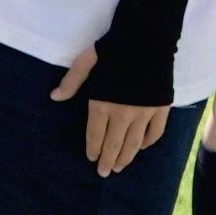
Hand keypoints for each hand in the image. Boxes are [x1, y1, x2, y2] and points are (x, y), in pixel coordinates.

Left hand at [49, 47, 168, 177]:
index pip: (95, 134)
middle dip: (108, 160)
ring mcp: (144, 112)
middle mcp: (123, 113)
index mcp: (102, 104)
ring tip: (121, 167)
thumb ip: (71, 82)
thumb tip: (54, 97)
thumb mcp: (85, 63)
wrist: (146, 41)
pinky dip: (148, 142)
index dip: (93, 149)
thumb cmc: (112, 51)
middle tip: (104, 173)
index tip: (92, 158)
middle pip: (114, 144)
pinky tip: (142, 148)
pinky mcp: (161, 108)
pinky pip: (155, 132)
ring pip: (134, 143)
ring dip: (127, 157)